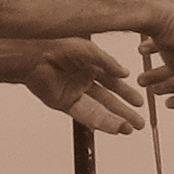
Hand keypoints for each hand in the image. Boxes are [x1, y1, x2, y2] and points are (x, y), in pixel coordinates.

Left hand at [19, 38, 142, 133]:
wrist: (33, 54)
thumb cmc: (57, 44)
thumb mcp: (89, 50)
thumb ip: (108, 63)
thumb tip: (125, 73)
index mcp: (90, 65)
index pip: (112, 82)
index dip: (126, 93)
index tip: (139, 102)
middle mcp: (83, 80)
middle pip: (108, 100)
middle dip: (124, 111)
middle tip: (139, 122)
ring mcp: (74, 93)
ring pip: (98, 109)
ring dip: (115, 120)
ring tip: (129, 128)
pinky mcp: (64, 103)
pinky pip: (84, 114)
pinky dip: (100, 121)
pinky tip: (113, 126)